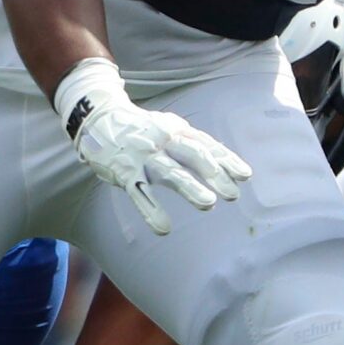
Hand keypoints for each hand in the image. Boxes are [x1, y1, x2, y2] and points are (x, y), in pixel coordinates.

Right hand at [55, 58, 248, 235]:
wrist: (98, 116)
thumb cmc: (142, 129)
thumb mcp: (169, 128)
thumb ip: (192, 143)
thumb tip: (225, 162)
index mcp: (176, 130)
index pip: (206, 144)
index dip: (226, 160)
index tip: (245, 176)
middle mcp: (163, 140)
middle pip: (192, 154)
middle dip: (214, 173)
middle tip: (232, 193)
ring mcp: (143, 155)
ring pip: (169, 172)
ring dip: (190, 187)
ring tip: (209, 203)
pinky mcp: (124, 171)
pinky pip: (139, 192)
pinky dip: (151, 210)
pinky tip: (164, 228)